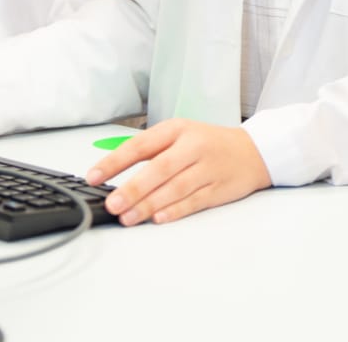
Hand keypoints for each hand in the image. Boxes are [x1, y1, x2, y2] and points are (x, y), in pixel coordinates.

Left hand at [83, 119, 270, 225]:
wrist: (253, 151)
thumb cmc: (208, 144)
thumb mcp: (180, 135)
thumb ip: (151, 151)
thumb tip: (113, 172)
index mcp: (177, 129)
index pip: (140, 144)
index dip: (115, 161)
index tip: (93, 176)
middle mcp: (193, 146)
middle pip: (159, 169)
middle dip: (133, 188)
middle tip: (112, 203)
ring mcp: (208, 168)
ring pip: (174, 188)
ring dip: (149, 205)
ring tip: (128, 217)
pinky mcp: (219, 188)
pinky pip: (194, 201)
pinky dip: (175, 210)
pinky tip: (159, 218)